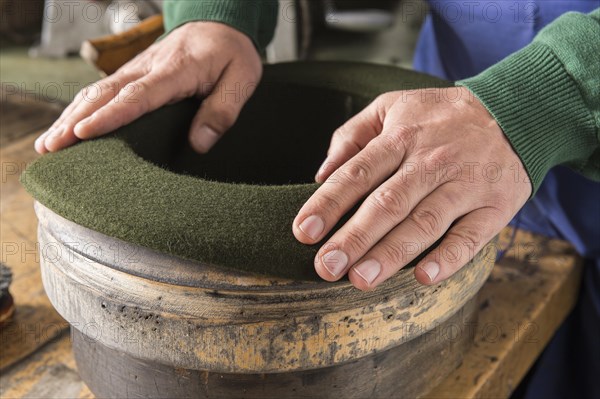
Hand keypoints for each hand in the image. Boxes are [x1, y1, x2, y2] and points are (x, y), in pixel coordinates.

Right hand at [35, 21, 261, 153]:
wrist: (219, 22)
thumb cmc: (231, 54)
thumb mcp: (241, 80)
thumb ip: (222, 111)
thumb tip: (199, 145)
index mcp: (176, 71)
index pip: (138, 96)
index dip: (110, 116)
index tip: (84, 134)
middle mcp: (148, 68)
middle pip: (105, 94)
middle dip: (75, 121)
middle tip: (51, 148)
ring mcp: (137, 68)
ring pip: (97, 92)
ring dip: (70, 116)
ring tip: (48, 144)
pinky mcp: (133, 72)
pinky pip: (102, 90)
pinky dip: (81, 109)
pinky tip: (68, 127)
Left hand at [293, 87, 531, 289]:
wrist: (512, 111)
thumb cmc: (440, 116)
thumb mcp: (393, 106)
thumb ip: (352, 135)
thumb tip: (321, 173)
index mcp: (401, 138)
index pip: (357, 173)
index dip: (328, 203)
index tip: (303, 231)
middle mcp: (431, 162)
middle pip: (387, 204)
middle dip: (353, 238)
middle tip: (326, 267)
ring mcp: (464, 185)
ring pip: (424, 223)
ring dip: (391, 254)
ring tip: (361, 279)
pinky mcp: (494, 206)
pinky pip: (470, 236)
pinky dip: (449, 258)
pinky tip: (424, 277)